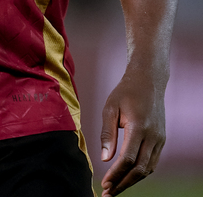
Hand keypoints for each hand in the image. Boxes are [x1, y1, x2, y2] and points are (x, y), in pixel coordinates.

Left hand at [100, 69, 165, 195]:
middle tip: (108, 193)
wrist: (148, 81)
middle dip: (123, 184)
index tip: (105, 183)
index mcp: (139, 126)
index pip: (128, 159)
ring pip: (147, 168)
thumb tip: (105, 158)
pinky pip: (151, 162)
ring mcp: (159, 139)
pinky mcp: (161, 140)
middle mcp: (152, 135)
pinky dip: (140, 172)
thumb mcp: (110, 107)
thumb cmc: (125, 92)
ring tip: (116, 188)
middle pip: (139, 169)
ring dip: (132, 181)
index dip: (116, 174)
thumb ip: (108, 133)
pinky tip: (127, 175)